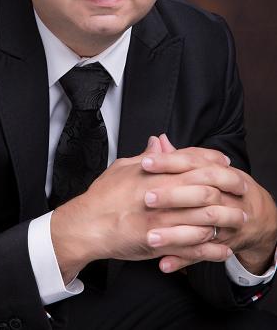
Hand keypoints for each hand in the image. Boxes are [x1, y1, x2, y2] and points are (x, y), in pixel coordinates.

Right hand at [50, 136, 236, 282]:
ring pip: (204, 218)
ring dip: (225, 219)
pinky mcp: (160, 243)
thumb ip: (146, 156)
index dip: (211, 160)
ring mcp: (162, 220)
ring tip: (236, 219)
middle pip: (205, 187)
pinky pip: (193, 247)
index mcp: (153, 173)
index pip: (191, 161)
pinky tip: (221, 248)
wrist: (87, 225)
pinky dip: (211, 248)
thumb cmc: (102, 196)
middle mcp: (161, 194)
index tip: (224, 162)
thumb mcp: (123, 167)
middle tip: (239, 190)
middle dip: (226, 188)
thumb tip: (158, 141)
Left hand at [144, 135, 276, 274]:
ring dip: (175, 234)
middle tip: (146, 197)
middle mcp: (225, 196)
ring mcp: (226, 222)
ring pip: (201, 227)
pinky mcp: (222, 245)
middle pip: (200, 193)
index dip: (169, 162)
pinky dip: (183, 260)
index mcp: (219, 172)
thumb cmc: (225, 186)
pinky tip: (163, 263)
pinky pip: (202, 254)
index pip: (193, 162)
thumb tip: (158, 141)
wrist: (258, 215)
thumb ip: (180, 157)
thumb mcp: (206, 167)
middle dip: (172, 196)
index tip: (145, 163)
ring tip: (149, 236)